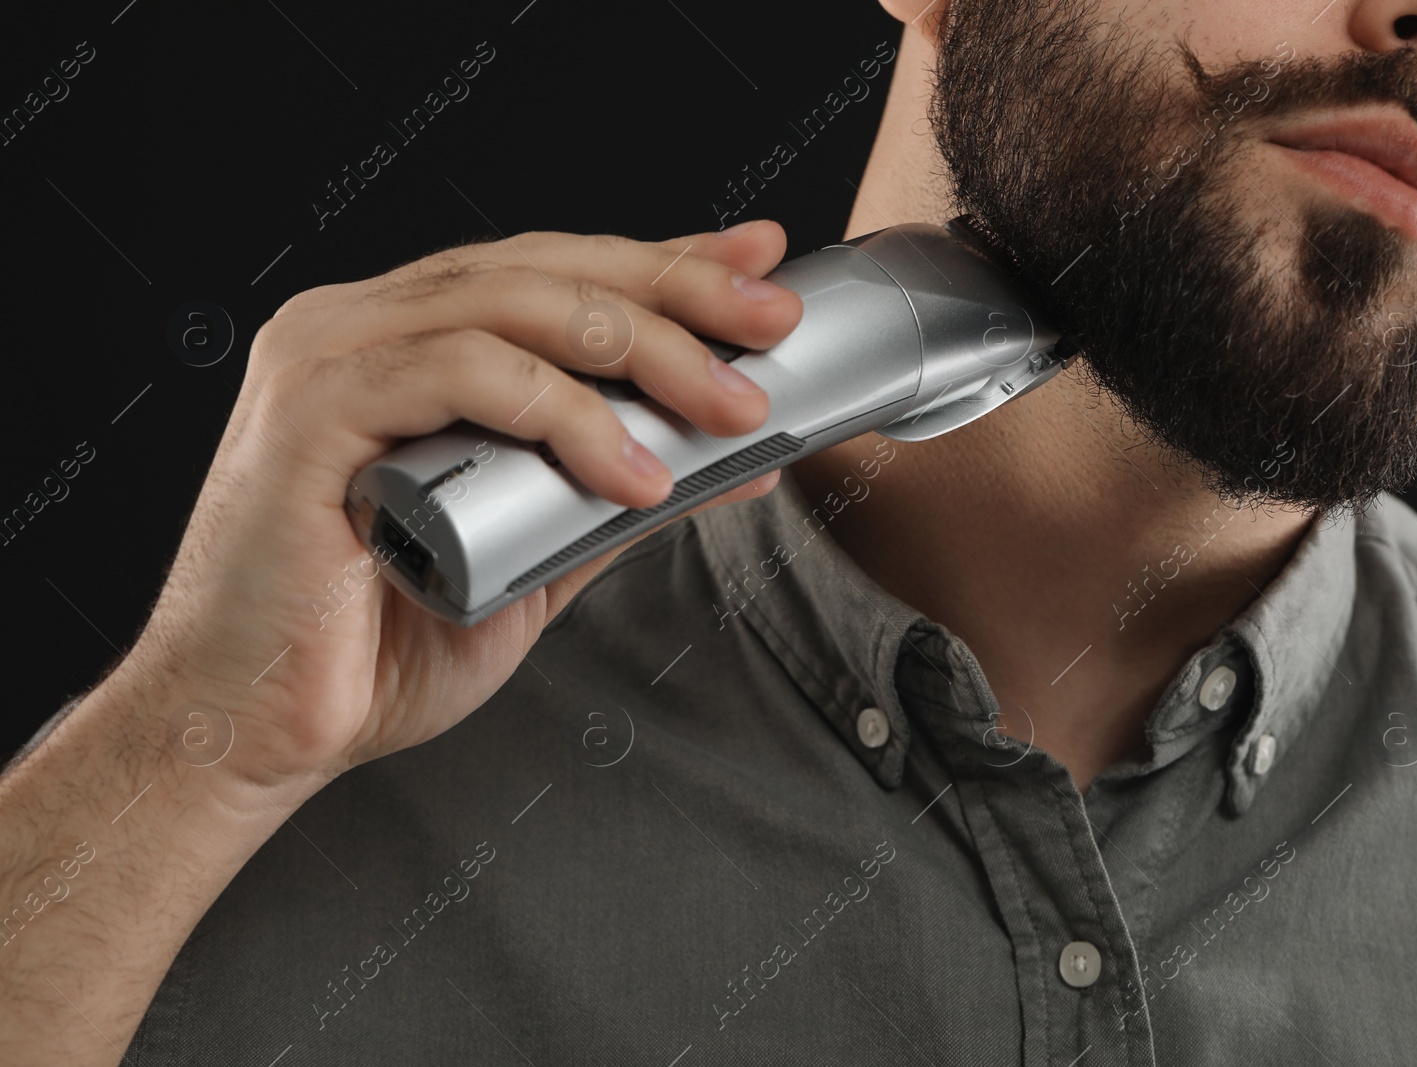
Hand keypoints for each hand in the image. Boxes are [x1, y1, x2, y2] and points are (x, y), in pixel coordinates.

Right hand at [128, 219, 802, 792]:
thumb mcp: (532, 559)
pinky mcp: (313, 410)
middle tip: (771, 326)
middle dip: (677, 292)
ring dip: (642, 353)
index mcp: (407, 345)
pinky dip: (561, 415)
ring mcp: (331, 357)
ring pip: (513, 305)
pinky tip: (630, 472)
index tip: (760, 272)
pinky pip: (460, 372)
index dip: (664, 264)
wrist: (260, 734)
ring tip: (727, 416)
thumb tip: (728, 458)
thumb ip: (615, 499)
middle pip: (546, 271)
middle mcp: (364, 327)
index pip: (554, 275)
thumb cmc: (374, 647)